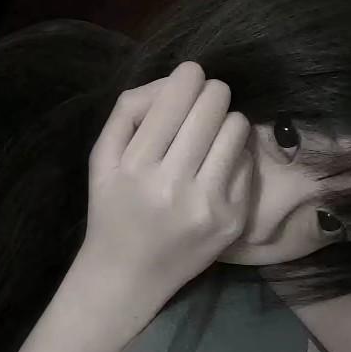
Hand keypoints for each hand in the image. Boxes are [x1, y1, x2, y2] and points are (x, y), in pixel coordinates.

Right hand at [76, 61, 253, 325]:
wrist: (130, 276)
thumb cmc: (112, 212)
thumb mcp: (102, 158)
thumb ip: (129, 111)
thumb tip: (175, 81)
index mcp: (137, 166)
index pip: (177, 97)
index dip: (189, 75)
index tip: (190, 76)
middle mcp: (175, 185)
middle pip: (213, 104)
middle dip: (210, 92)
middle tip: (204, 101)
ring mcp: (210, 205)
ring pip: (237, 127)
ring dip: (226, 121)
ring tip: (211, 135)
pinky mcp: (234, 220)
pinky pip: (248, 162)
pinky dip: (235, 154)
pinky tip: (217, 165)